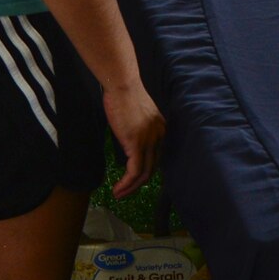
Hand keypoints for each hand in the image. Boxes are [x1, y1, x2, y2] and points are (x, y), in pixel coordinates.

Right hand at [102, 79, 164, 196]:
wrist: (121, 84)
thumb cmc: (124, 94)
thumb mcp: (135, 115)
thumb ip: (136, 129)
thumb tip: (128, 140)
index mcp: (161, 129)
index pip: (156, 157)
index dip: (145, 172)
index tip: (132, 181)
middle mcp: (159, 136)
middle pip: (152, 168)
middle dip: (138, 184)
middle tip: (124, 192)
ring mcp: (149, 140)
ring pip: (144, 173)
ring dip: (130, 188)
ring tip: (118, 195)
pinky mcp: (136, 143)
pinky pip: (134, 171)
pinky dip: (126, 183)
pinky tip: (117, 189)